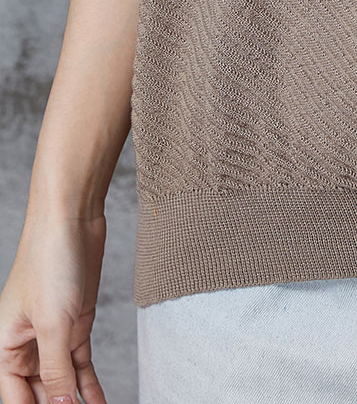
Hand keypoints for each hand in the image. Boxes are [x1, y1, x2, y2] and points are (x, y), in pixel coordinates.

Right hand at [0, 207, 108, 403]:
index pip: (15, 399)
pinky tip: (99, 403)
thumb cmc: (50, 262)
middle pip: (38, 393)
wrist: (72, 219)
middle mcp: (25, 345)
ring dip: (74, 402)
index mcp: (4, 347)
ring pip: (60, 382)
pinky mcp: (75, 324)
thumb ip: (56, 370)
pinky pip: (79, 365)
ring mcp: (52, 334)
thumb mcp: (53, 323)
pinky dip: (89, 385)